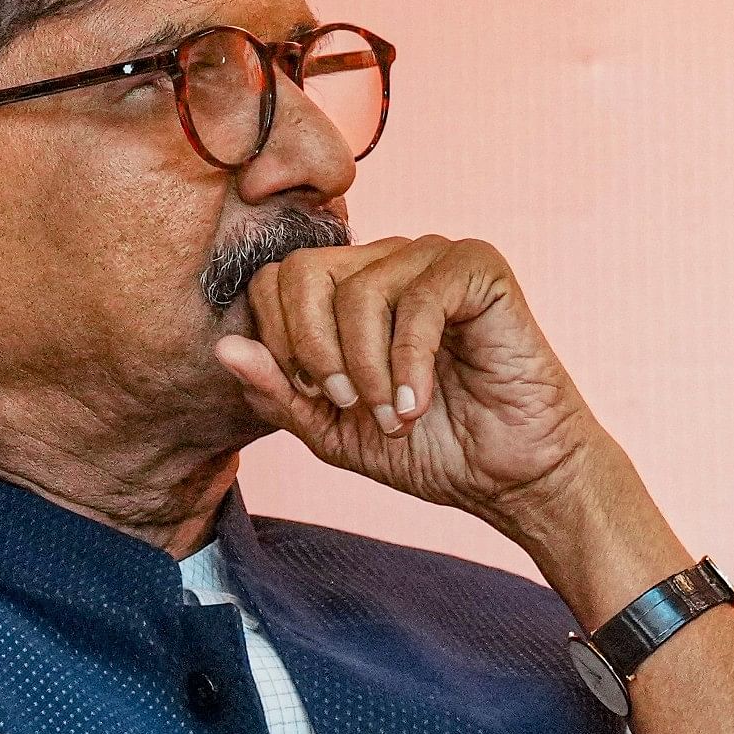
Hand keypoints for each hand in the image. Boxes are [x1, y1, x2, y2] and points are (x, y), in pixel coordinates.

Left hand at [213, 236, 613, 541]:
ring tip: (392, 416)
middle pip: (304, 272)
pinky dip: (410, 362)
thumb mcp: (333, 431)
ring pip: (360, 288)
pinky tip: (417, 403)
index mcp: (349, 289)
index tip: (317, 399)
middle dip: (312, 349)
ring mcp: (433, 259)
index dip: (280, 344)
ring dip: (368, 368)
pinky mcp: (479, 269)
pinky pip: (420, 299)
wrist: (511, 475)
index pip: (275, 281)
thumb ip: (280, 392)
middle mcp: (388, 261)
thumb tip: (222, 348)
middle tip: (344, 404)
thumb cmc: (432, 447)